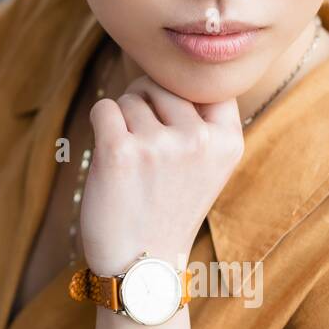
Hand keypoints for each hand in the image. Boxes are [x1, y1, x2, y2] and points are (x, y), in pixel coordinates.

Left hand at [81, 74, 244, 275]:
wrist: (141, 267)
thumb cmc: (167, 207)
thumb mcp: (206, 165)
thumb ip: (199, 118)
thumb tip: (167, 61)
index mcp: (228, 141)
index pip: (204, 83)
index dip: (179, 96)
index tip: (172, 125)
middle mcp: (199, 139)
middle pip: (160, 84)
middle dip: (145, 105)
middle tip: (145, 150)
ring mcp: (160, 145)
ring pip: (130, 97)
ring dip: (122, 123)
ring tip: (133, 165)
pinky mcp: (120, 152)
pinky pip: (103, 108)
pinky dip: (100, 126)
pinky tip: (109, 158)